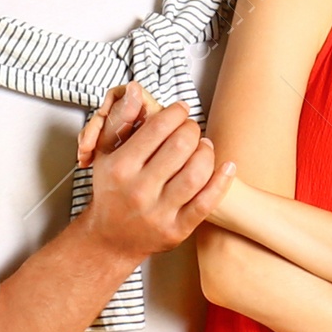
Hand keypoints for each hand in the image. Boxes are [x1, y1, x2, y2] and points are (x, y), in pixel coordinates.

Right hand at [75, 89, 235, 263]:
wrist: (110, 239)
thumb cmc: (112, 190)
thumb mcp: (104, 154)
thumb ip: (120, 120)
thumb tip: (136, 91)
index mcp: (121, 167)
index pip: (157, 128)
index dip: (176, 112)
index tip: (181, 109)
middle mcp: (139, 190)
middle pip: (180, 146)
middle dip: (192, 129)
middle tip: (191, 128)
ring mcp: (159, 213)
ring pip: (196, 173)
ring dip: (206, 152)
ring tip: (203, 146)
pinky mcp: (176, 230)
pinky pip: (206, 203)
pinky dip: (221, 181)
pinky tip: (227, 166)